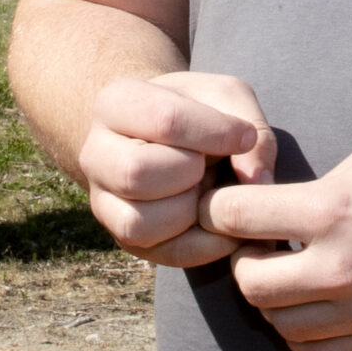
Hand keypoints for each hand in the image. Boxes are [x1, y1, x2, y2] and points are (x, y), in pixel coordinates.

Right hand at [79, 71, 275, 266]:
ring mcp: (103, 201)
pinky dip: (203, 245)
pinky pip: (162, 254)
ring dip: (190, 211)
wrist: (174, 138)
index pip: (164, 119)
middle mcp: (95, 154)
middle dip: (190, 173)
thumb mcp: (226, 96)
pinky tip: (221, 223)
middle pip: (136, 173)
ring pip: (139, 223)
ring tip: (207, 191)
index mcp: (114, 103)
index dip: (215, 132)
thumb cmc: (201, 110)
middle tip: (210, 164)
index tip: (244, 137)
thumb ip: (248, 123)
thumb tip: (256, 181)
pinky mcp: (126, 238)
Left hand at [201, 139, 351, 350]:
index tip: (225, 202)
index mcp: (333, 211)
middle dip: (241, 259)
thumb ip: (310, 193)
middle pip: (250, 284)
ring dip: (272, 298)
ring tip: (287, 271)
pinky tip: (312, 306)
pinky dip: (303, 335)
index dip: (219, 206)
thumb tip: (269, 211)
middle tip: (256, 242)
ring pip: (281, 324)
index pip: (237, 217)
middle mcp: (343, 268)